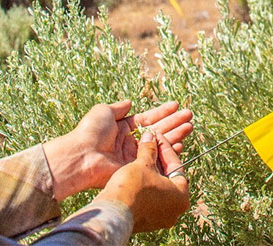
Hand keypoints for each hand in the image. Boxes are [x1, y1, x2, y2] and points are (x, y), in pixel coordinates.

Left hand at [43, 100, 192, 200]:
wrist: (82, 156)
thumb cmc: (90, 132)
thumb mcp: (103, 111)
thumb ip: (118, 108)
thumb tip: (129, 102)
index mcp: (122, 128)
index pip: (147, 119)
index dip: (162, 112)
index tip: (176, 105)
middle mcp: (130, 142)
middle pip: (157, 130)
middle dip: (173, 123)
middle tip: (189, 115)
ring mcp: (135, 156)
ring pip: (160, 144)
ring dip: (175, 134)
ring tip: (190, 126)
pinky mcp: (137, 169)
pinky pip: (157, 160)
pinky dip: (169, 152)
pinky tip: (181, 144)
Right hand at [97, 129, 189, 232]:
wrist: (112, 214)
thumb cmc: (132, 188)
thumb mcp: (143, 164)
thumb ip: (149, 149)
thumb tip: (150, 136)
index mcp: (181, 197)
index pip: (176, 165)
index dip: (165, 147)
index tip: (157, 136)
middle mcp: (175, 210)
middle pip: (168, 177)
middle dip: (158, 159)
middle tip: (150, 145)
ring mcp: (161, 218)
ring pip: (158, 187)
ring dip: (150, 171)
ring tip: (141, 157)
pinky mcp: (146, 221)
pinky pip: (149, 198)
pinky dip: (144, 184)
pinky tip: (135, 172)